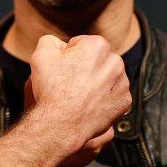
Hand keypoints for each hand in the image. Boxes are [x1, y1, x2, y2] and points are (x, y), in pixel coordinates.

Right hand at [29, 34, 130, 152]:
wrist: (62, 124)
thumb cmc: (52, 90)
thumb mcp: (41, 55)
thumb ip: (50, 41)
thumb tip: (58, 43)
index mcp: (98, 45)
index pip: (82, 44)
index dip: (69, 56)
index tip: (63, 69)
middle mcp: (115, 61)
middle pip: (97, 60)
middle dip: (86, 67)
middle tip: (70, 82)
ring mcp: (122, 82)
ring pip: (107, 76)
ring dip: (96, 82)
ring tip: (79, 94)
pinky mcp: (125, 101)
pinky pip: (113, 95)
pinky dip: (104, 98)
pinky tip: (90, 103)